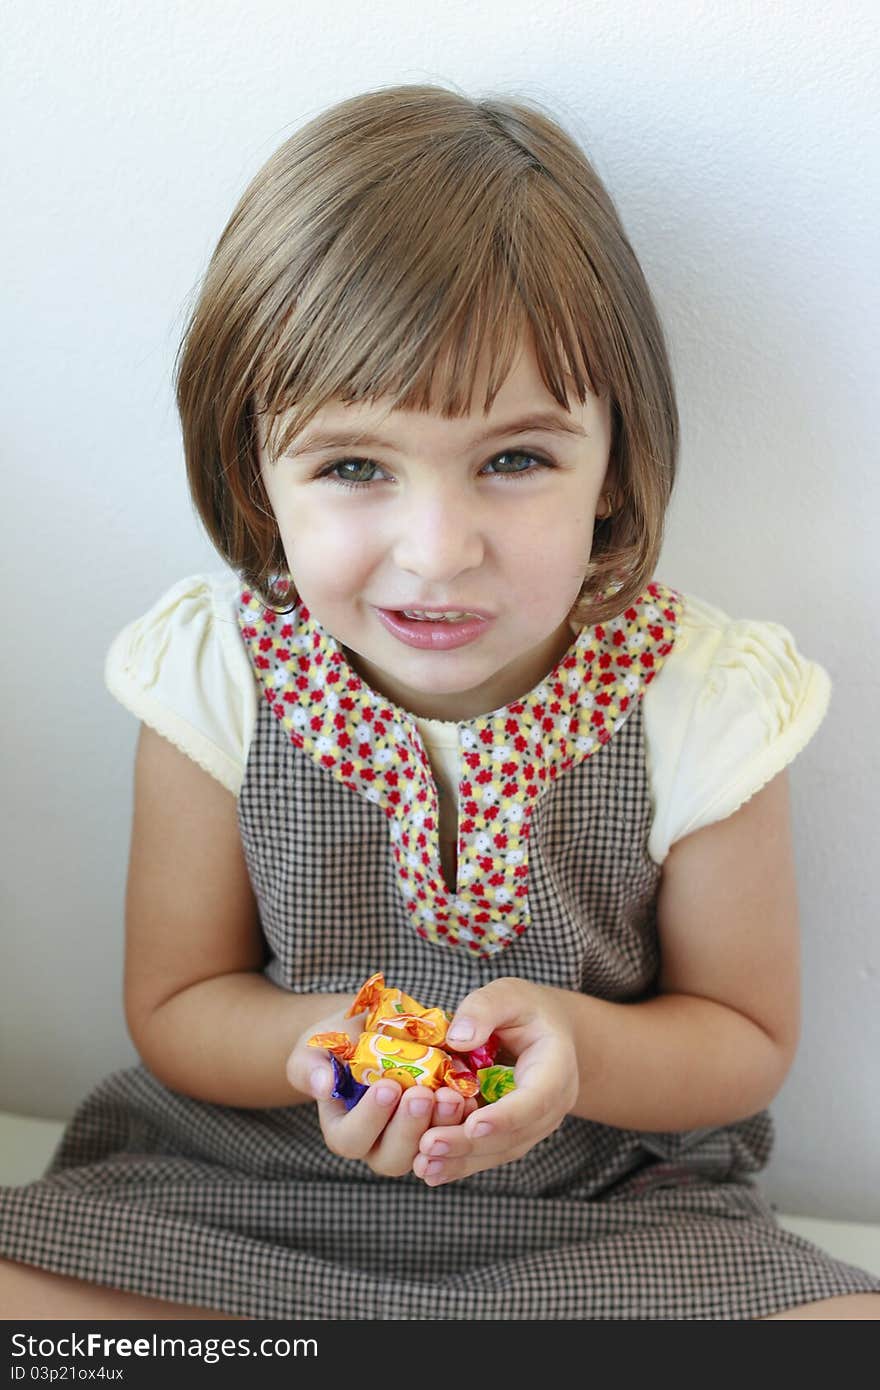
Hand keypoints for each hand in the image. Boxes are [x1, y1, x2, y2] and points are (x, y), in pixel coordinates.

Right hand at [285, 1003, 476, 1176]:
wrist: (373, 1030)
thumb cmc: (337, 1041)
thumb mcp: (316, 1046)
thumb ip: (312, 1066)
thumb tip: (323, 1086)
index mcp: (343, 1129)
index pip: (351, 1139)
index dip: (369, 1118)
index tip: (387, 1087)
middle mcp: (376, 1144)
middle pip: (392, 1157)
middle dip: (409, 1127)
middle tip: (423, 1094)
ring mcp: (410, 1139)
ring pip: (426, 1153)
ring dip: (441, 1126)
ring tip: (452, 1095)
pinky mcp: (438, 1127)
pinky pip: (452, 1136)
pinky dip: (462, 1120)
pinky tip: (470, 1096)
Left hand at [412, 977, 578, 1185]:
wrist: (546, 1032)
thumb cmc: (526, 1010)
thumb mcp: (509, 994)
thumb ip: (485, 1009)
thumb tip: (458, 1038)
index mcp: (556, 1069)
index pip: (536, 1099)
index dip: (506, 1116)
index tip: (473, 1125)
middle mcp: (550, 1107)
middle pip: (513, 1135)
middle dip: (470, 1144)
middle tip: (428, 1146)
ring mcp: (532, 1126)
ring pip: (499, 1151)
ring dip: (461, 1161)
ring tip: (424, 1165)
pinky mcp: (512, 1135)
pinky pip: (488, 1153)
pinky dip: (460, 1163)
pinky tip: (430, 1169)